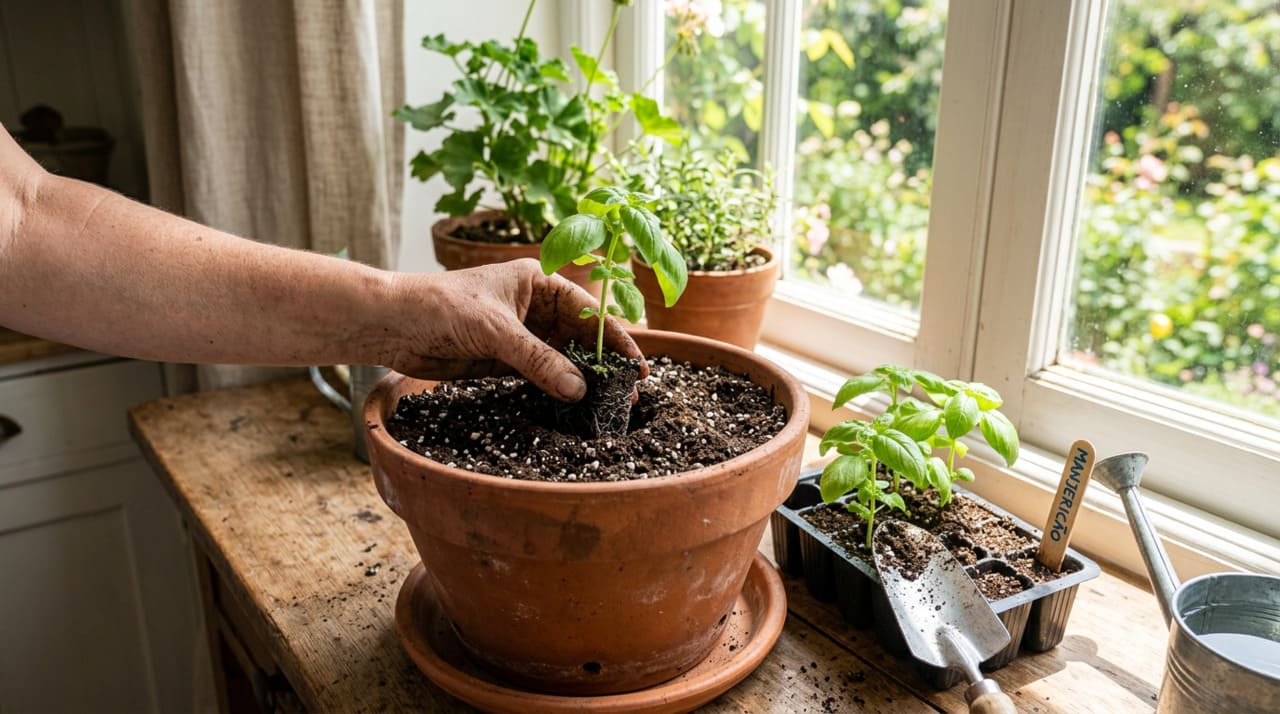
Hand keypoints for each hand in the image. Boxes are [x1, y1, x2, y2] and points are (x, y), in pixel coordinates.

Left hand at [383, 259, 647, 400]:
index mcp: (539, 282)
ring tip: (610, 405)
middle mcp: (535, 307)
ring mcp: (521, 335)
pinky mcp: (505, 361)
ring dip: (583, 380)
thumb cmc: (440, 307)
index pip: (588, 311)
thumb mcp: (495, 331)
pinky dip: (557, 390)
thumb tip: (577, 389)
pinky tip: (575, 406)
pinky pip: (541, 375)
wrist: (392, 324)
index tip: (636, 366)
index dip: (614, 338)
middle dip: (603, 364)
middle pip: (580, 337)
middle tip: (629, 394)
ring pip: (562, 359)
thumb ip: (537, 360)